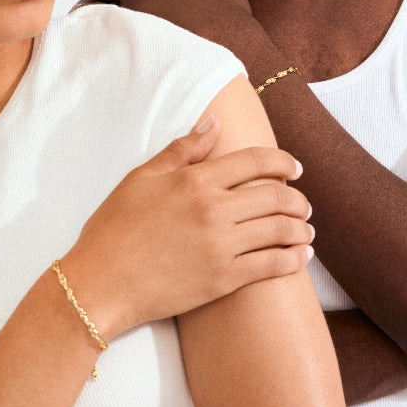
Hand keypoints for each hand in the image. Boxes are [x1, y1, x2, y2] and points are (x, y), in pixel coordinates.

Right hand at [63, 116, 313, 339]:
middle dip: (298, 198)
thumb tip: (215, 122)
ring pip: (280, 230)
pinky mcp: (223, 280)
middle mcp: (214, 209)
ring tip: (307, 230)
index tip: (296, 168)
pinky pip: (271, 266)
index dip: (283, 162)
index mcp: (196, 180)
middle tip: (304, 204)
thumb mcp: (141, 178)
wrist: (100, 283)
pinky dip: (293, 259)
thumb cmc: (114, 228)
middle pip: (276, 196)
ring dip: (301, 228)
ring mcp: (221, 246)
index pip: (255, 162)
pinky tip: (300, 257)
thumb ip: (182, 149)